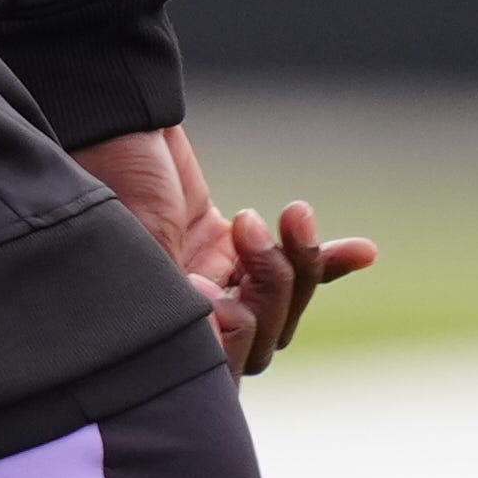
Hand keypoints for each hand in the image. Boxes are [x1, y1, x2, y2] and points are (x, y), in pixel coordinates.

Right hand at [75, 123, 376, 375]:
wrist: (116, 114)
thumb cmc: (114, 177)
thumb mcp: (145, 238)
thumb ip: (182, 293)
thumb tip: (225, 324)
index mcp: (153, 319)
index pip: (219, 363)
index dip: (235, 331)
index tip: (216, 289)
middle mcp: (185, 310)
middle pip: (262, 336)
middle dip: (274, 287)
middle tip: (249, 229)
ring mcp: (212, 278)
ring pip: (283, 300)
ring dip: (301, 262)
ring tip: (290, 213)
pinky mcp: (232, 243)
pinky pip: (291, 264)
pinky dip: (326, 258)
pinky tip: (362, 251)